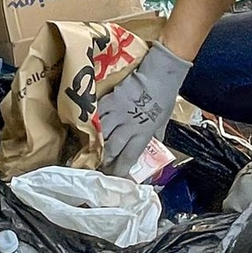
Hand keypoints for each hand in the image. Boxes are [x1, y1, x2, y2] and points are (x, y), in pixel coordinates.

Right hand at [99, 42, 191, 177]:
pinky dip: (91, 123)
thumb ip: (154, 134)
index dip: (119, 170)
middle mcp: (128, 127)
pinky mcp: (110, 100)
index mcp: (143, 134)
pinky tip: (87, 128)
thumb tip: (153, 143)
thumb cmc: (164, 98)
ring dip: (94, 143)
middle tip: (98, 166)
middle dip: (103, 160)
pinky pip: (96, 115)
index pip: (128, 157)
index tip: (114, 176)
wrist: (159, 75)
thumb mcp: (163, 121)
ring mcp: (117, 113)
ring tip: (89, 150)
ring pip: (100, 133)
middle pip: (110, 149)